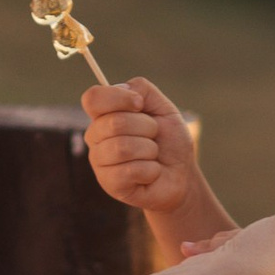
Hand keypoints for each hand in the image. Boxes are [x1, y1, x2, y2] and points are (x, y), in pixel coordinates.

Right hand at [81, 77, 205, 227]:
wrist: (182, 175)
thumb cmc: (169, 141)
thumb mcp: (163, 108)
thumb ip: (142, 89)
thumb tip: (125, 90)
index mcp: (104, 115)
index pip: (93, 98)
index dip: (118, 97)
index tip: (140, 104)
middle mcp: (96, 137)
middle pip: (114, 122)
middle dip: (147, 127)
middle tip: (154, 137)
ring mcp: (100, 162)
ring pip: (122, 147)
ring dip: (149, 150)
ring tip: (152, 156)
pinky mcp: (109, 184)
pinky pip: (130, 171)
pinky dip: (150, 170)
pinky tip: (151, 173)